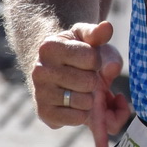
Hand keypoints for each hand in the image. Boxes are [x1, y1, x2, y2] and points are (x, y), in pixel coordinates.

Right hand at [32, 20, 129, 146]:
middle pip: (89, 82)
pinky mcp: (44, 113)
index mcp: (50, 47)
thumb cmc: (76, 53)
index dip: (96, 60)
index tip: (87, 60)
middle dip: (94, 81)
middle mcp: (40, 70)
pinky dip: (84, 114)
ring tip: (81, 90)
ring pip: (84, 102)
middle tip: (85, 77)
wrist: (55, 72)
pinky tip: (76, 104)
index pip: (92, 58)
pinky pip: (77, 118)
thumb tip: (106, 28)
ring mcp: (40, 93)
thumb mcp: (86, 39)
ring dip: (90, 98)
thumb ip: (98, 33)